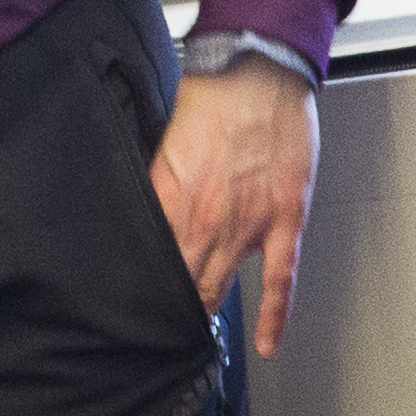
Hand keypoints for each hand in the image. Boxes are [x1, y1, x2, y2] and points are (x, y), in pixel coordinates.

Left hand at [150, 58, 314, 357]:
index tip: (132, 311)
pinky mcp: (283, 221)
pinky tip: (267, 344)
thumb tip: (143, 216)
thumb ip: (156, 188)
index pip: (149, 264)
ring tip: (196, 337)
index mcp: (168, 201)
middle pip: (182, 284)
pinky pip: (279, 280)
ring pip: (220, 286)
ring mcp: (246, 226)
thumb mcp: (163, 144)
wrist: (258, 70)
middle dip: (171, 310)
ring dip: (206, 310)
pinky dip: (274, 316)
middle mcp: (204, 222)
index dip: (141, 291)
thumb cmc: (211, 96)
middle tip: (162, 332)